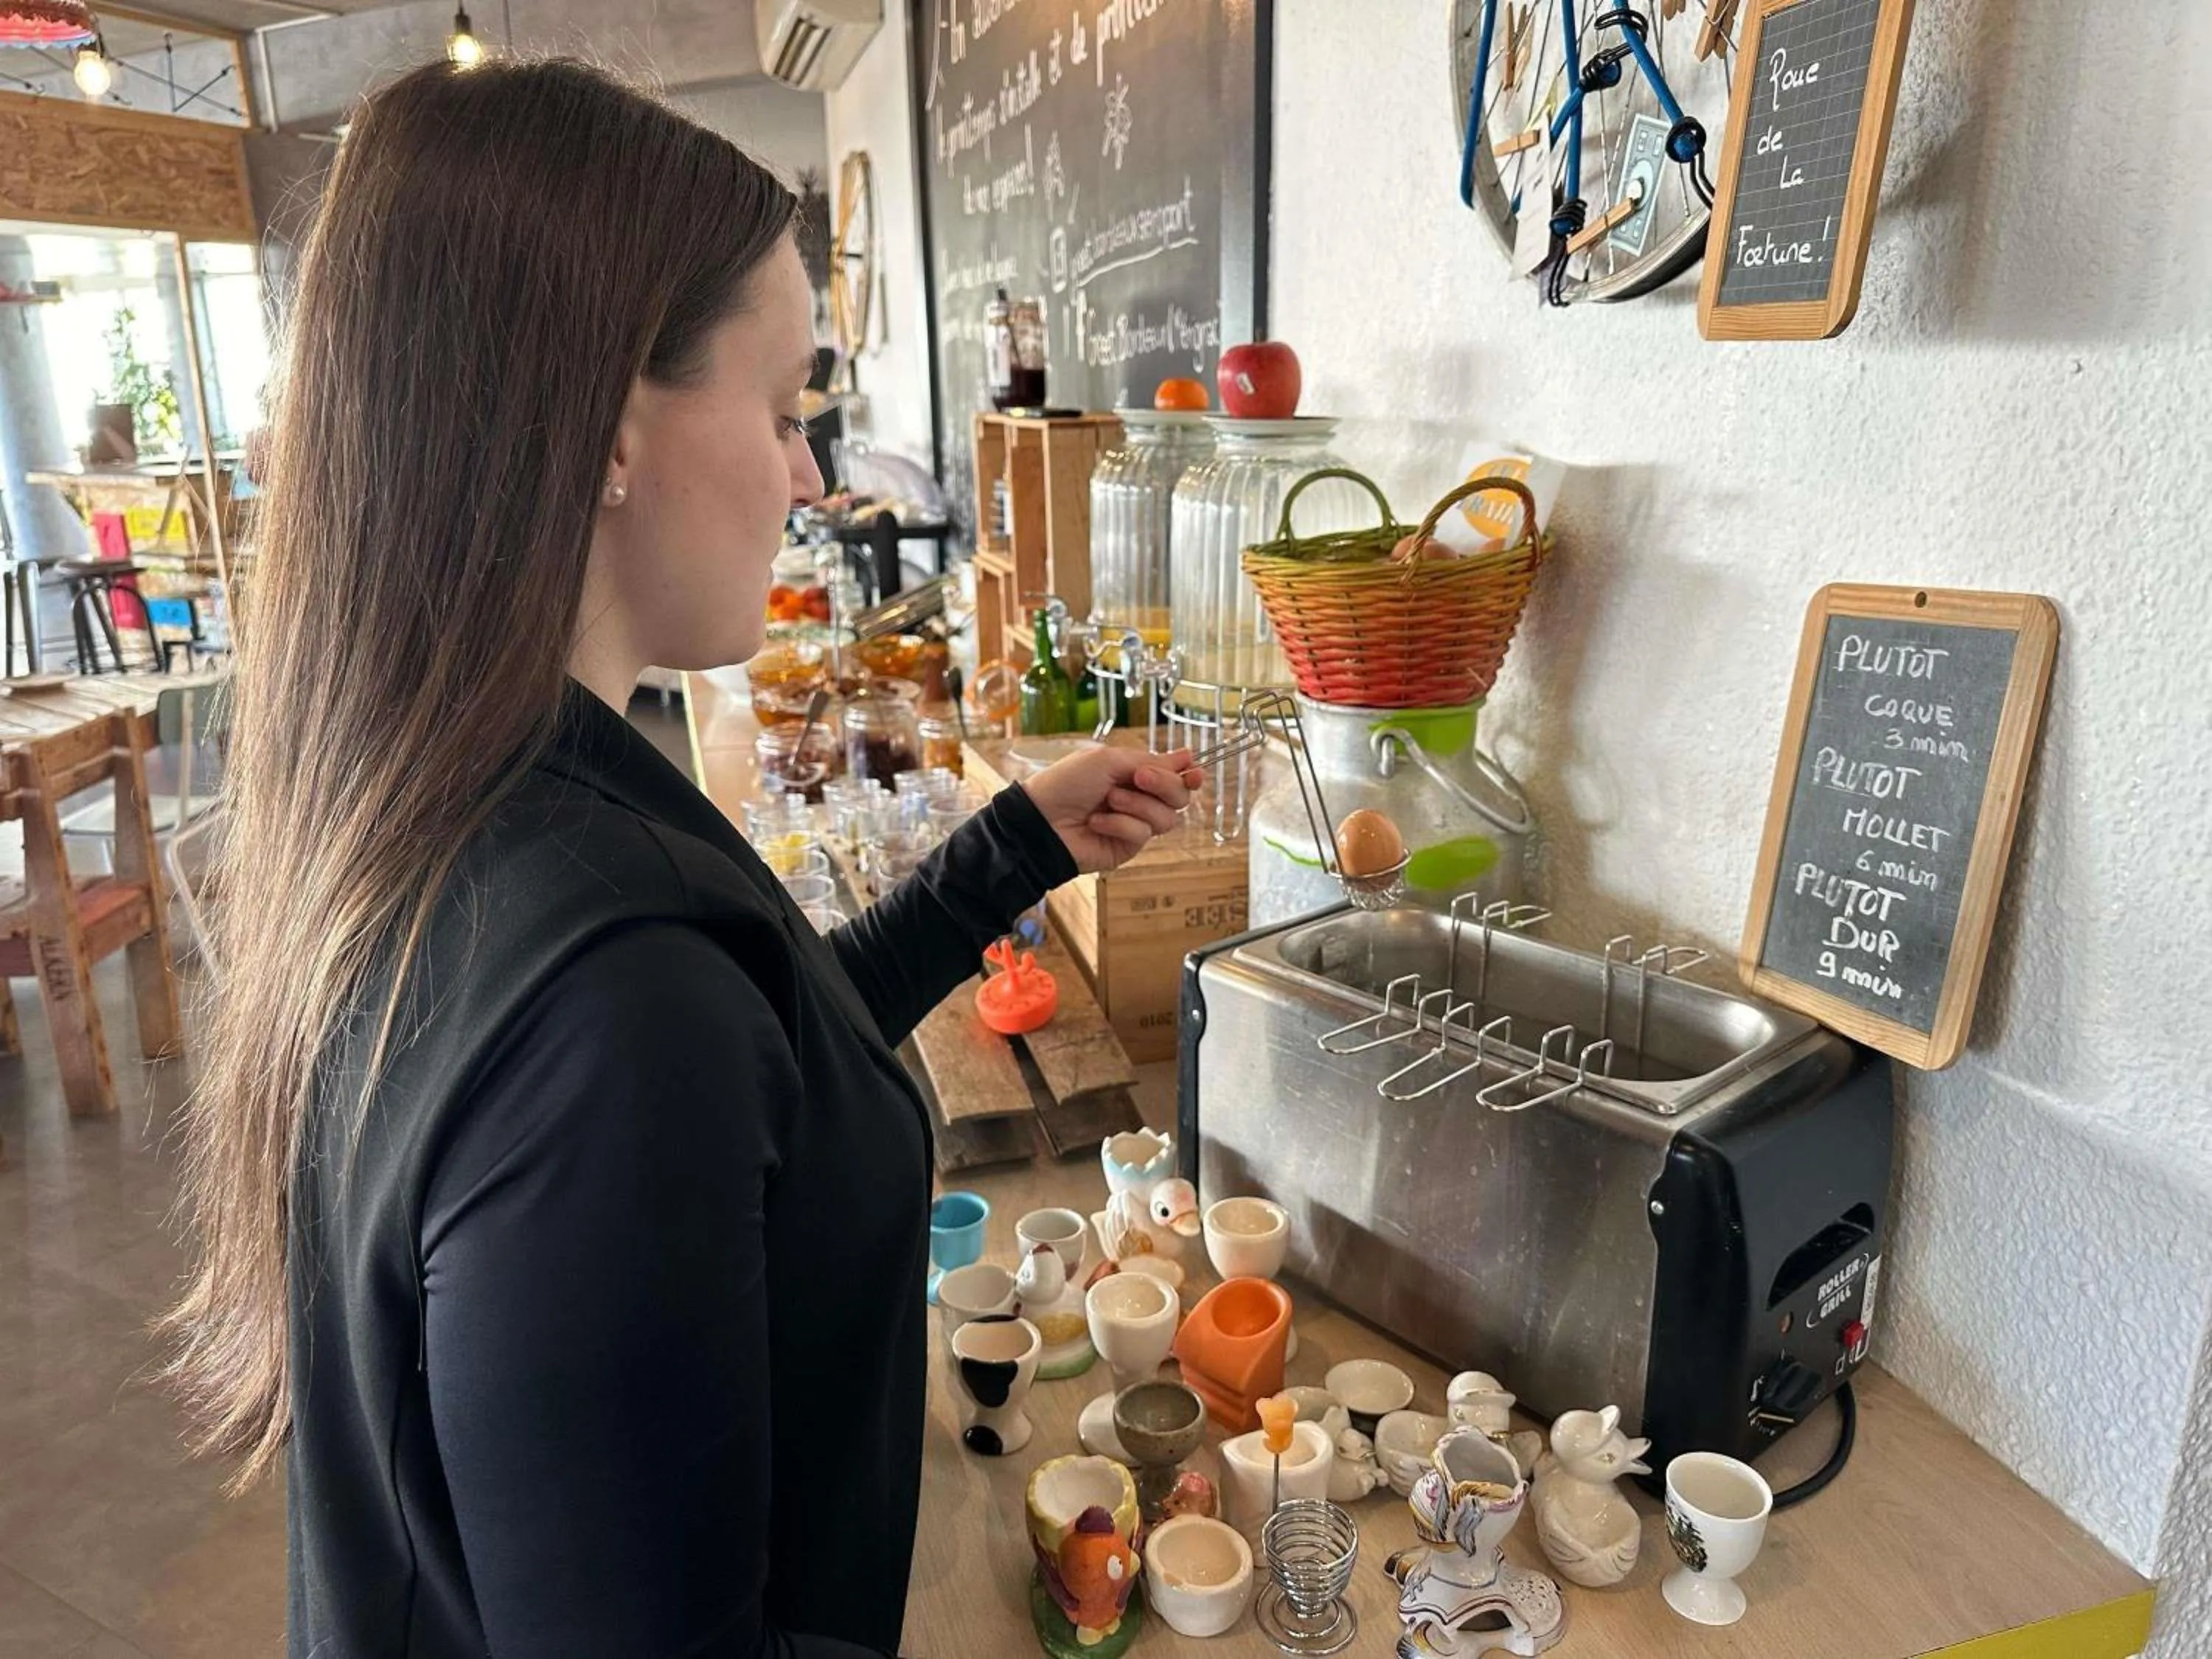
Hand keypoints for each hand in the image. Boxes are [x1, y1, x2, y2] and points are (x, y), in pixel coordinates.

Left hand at [1022, 746, 1203, 874]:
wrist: (1042, 819)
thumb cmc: (1068, 783)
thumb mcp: (1109, 760)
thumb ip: (1151, 760)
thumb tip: (1187, 755)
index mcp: (1136, 773)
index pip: (1176, 775)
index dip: (1189, 774)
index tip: (1193, 772)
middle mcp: (1140, 798)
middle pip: (1179, 797)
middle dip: (1164, 785)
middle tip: (1139, 779)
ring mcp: (1135, 824)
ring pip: (1166, 817)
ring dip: (1137, 805)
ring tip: (1108, 801)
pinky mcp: (1127, 847)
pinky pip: (1142, 833)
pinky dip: (1119, 824)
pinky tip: (1097, 822)